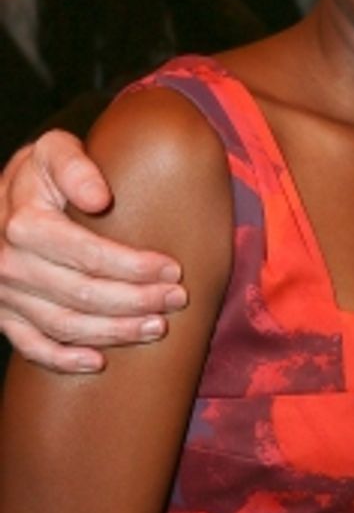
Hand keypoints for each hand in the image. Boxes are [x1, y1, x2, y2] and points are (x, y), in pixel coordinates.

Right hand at [0, 132, 187, 371]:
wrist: (5, 197)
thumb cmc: (41, 174)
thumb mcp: (55, 151)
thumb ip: (76, 167)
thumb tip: (100, 198)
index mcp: (24, 223)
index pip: (89, 255)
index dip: (134, 267)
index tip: (173, 270)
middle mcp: (10, 263)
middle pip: (83, 294)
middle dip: (136, 300)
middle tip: (176, 300)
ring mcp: (5, 293)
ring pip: (64, 325)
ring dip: (114, 332)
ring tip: (156, 327)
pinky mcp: (3, 314)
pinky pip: (31, 346)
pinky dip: (64, 359)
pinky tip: (98, 362)